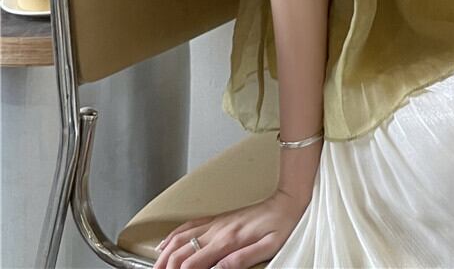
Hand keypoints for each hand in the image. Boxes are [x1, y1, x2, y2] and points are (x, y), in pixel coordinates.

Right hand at [152, 187, 309, 268]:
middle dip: (166, 265)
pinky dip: (174, 234)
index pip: (194, 261)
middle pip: (182, 249)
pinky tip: (166, 242)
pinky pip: (190, 224)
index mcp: (229, 240)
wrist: (287, 201)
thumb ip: (241, 260)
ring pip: (181, 236)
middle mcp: (218, 229)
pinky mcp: (218, 218)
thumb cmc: (280, 226)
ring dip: (165, 252)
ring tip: (156, 265)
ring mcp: (216, 222)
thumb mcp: (267, 248)